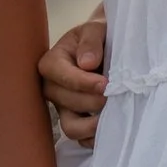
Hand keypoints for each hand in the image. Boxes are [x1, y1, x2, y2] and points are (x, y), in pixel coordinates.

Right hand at [37, 16, 108, 144]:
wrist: (108, 45)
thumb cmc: (99, 36)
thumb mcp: (95, 28)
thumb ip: (91, 41)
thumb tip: (86, 63)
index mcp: (51, 62)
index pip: (62, 77)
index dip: (83, 83)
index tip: (105, 83)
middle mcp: (52, 88)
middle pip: (67, 102)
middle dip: (93, 101)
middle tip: (115, 97)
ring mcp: (62, 107)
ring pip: (71, 126)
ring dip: (92, 125)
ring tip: (113, 116)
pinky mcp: (75, 121)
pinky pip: (80, 138)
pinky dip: (94, 137)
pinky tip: (111, 126)